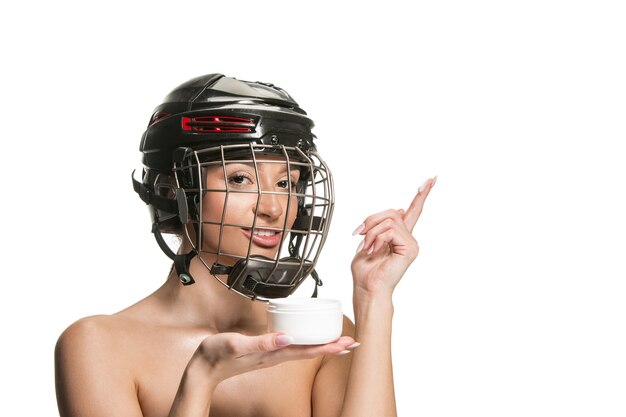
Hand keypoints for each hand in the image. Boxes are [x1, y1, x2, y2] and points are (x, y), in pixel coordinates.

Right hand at [190, 332, 355, 385]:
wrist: (203, 369)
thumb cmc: (216, 355)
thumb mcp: (237, 345)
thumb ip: (261, 342)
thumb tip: (286, 337)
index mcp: (273, 354)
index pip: (307, 350)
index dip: (328, 347)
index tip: (347, 343)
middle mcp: (276, 356)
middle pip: (311, 351)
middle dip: (332, 347)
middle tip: (353, 342)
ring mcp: (271, 356)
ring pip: (303, 350)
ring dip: (322, 345)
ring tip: (339, 341)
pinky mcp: (265, 352)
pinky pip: (292, 347)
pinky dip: (306, 343)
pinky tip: (308, 339)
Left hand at [351, 177, 435, 298]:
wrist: (367, 288)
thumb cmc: (366, 271)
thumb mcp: (369, 240)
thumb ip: (382, 225)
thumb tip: (400, 210)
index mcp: (400, 236)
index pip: (414, 211)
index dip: (422, 194)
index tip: (431, 179)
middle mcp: (409, 238)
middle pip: (392, 212)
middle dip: (371, 220)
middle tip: (359, 234)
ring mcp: (411, 243)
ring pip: (389, 220)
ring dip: (371, 232)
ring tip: (367, 247)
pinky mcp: (410, 248)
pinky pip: (390, 231)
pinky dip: (376, 238)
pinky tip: (373, 250)